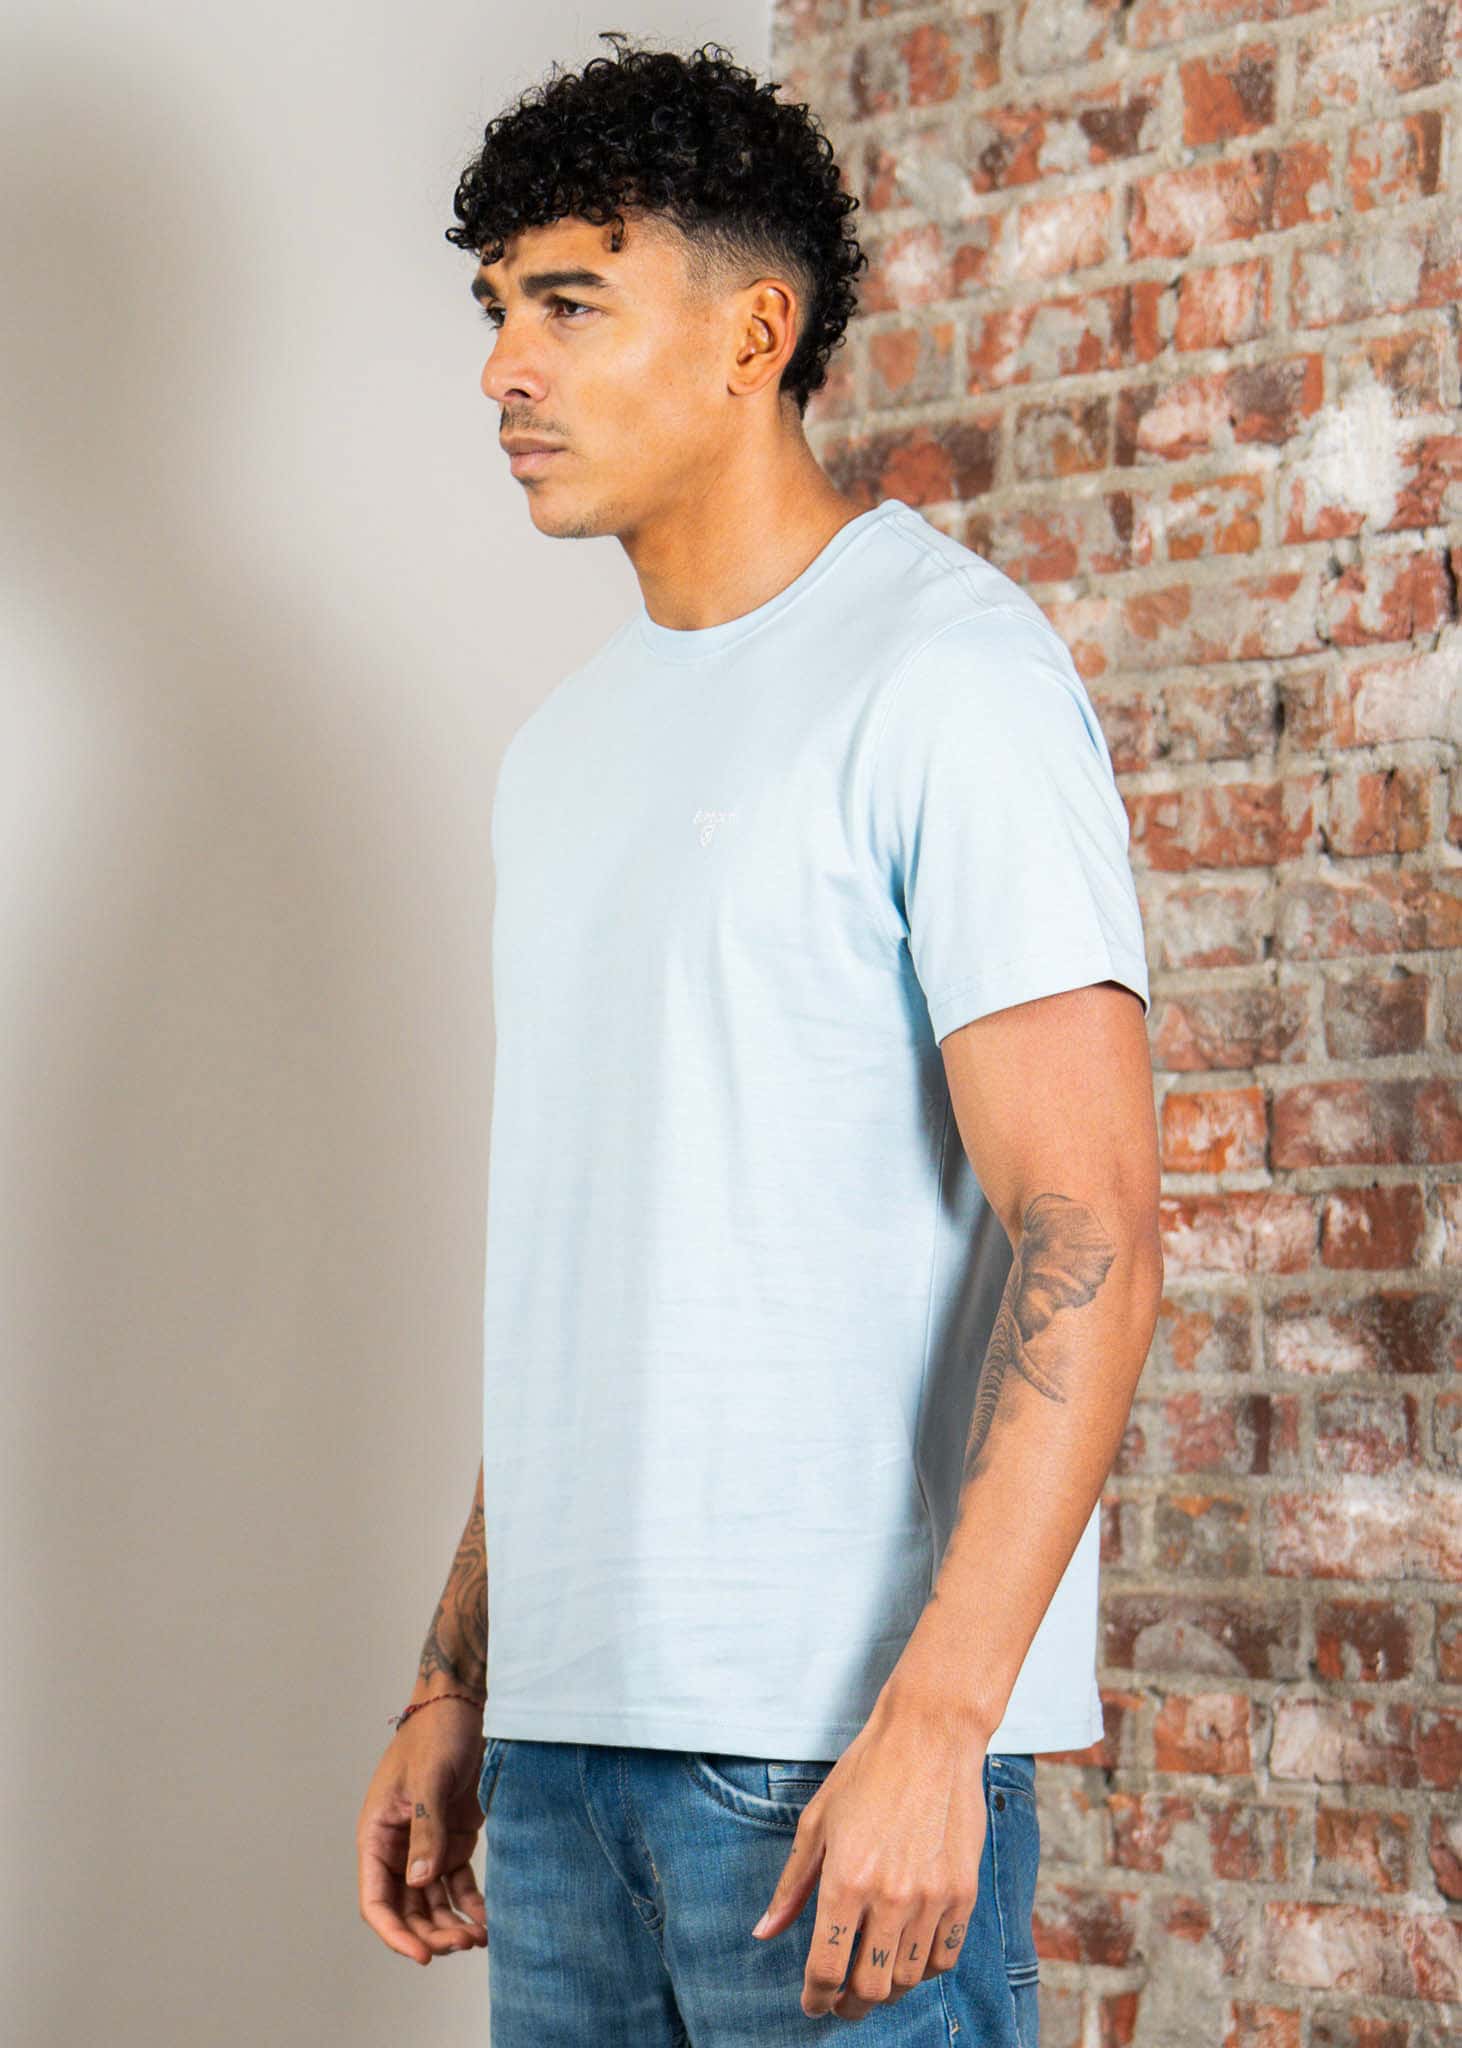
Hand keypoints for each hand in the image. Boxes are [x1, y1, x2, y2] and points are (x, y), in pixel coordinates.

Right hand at [356, 1695, 489, 1964]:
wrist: (464, 1703)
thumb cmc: (436, 1732)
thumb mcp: (429, 1778)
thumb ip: (425, 1828)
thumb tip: (420, 1882)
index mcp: (377, 1834)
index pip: (376, 1899)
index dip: (395, 1933)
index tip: (421, 1955)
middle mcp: (398, 1847)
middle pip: (407, 1910)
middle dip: (431, 1934)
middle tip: (462, 1944)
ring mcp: (426, 1846)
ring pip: (432, 1903)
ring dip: (451, 1924)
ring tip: (478, 1938)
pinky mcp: (454, 1840)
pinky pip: (458, 1884)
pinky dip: (471, 1905)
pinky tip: (488, 1922)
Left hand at [750, 1690, 987, 2019]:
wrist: (930, 1736)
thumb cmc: (866, 1772)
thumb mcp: (816, 1822)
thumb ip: (792, 1884)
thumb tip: (764, 1932)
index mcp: (845, 1880)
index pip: (826, 1967)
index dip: (815, 1997)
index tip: (813, 2004)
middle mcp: (889, 1897)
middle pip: (869, 1988)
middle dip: (849, 2006)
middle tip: (841, 2002)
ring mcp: (931, 1897)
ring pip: (907, 1979)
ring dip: (886, 1990)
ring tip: (873, 1978)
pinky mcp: (963, 1892)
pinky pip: (944, 1957)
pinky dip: (923, 1969)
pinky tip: (907, 1956)